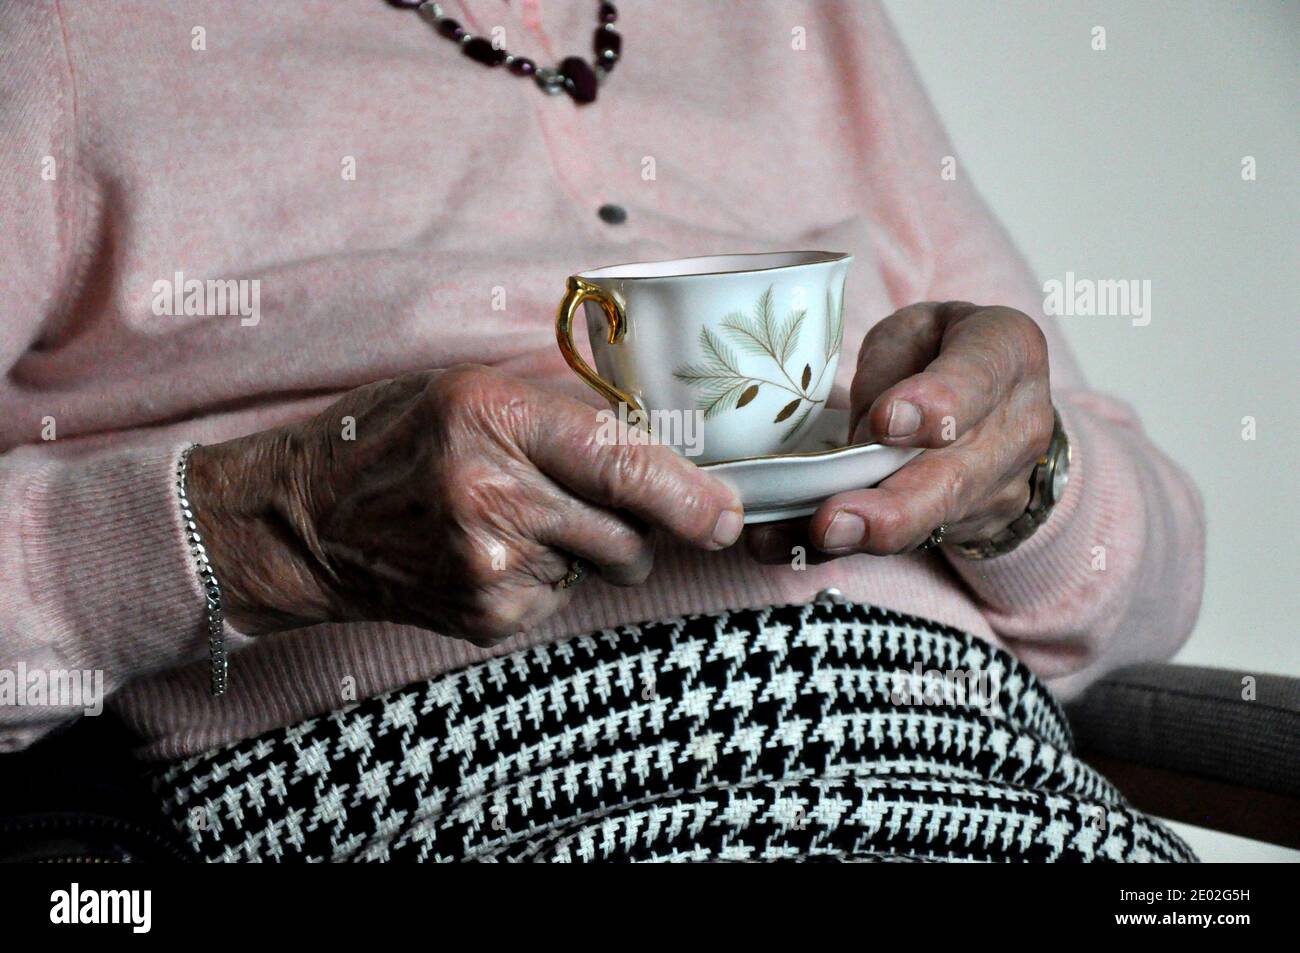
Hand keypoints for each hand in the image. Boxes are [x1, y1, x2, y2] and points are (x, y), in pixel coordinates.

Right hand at [188, 364, 743, 644]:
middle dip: (635, 524)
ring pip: (601, 567)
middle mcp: (491, 494)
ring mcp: (486, 566)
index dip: (687, 496)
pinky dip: (542, 579)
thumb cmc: (393, 439)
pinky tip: (485, 555)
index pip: (620, 462)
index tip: (728, 516)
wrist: (301, 519)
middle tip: (577, 500)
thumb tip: (668, 462)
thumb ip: (564, 421)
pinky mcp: (484, 616)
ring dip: (583, 549)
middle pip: (628, 533)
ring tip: (510, 521)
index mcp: (492, 416)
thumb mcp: (472, 393)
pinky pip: (560, 599)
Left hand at [747, 301, 1052, 561]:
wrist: (1000, 399)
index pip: (977, 378)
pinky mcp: (965, 524)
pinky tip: (788, 546)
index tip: (885, 423)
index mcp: (1006, 353)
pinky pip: (901, 541)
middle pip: (954, 478)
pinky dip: (841, 549)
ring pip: (927, 521)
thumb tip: (861, 438)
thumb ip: (890, 371)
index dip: (935, 405)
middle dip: (891, 508)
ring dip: (864, 537)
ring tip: (810, 539)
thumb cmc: (942, 350)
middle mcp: (1015, 428)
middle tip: (833, 521)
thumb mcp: (915, 330)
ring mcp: (997, 487)